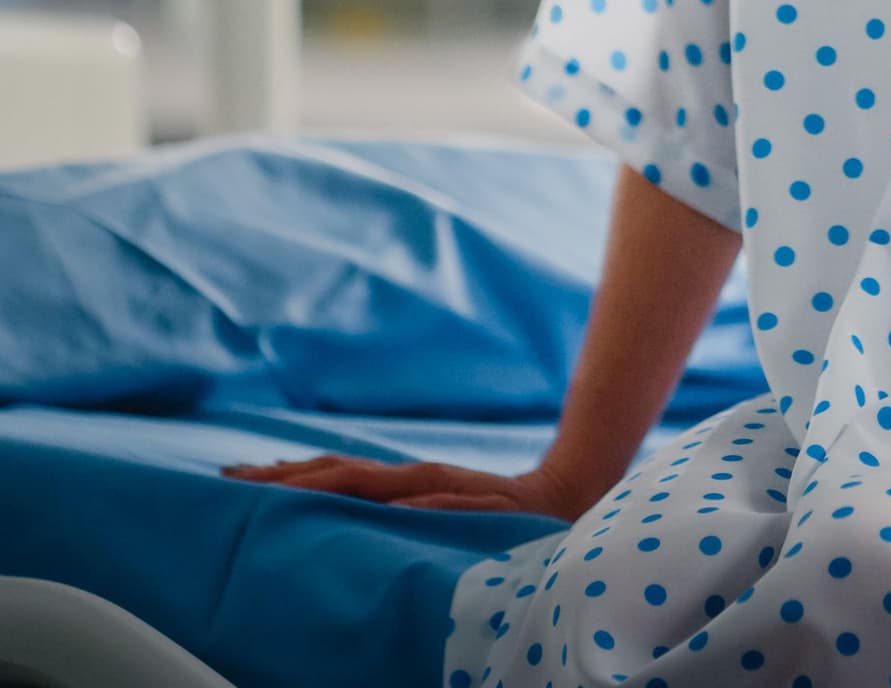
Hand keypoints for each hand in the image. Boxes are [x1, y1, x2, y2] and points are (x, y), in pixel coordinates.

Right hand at [218, 454, 587, 516]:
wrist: (565, 493)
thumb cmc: (526, 521)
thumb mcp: (490, 520)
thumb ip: (444, 513)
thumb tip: (394, 510)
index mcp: (419, 482)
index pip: (344, 483)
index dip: (297, 487)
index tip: (250, 491)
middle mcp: (409, 475)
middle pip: (332, 469)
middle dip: (280, 476)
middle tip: (226, 483)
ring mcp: (411, 479)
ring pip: (340, 472)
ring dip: (295, 475)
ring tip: (249, 482)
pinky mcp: (417, 490)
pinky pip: (357, 484)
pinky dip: (323, 483)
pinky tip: (307, 492)